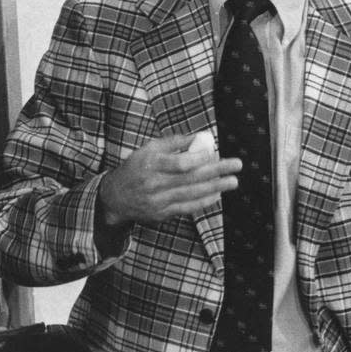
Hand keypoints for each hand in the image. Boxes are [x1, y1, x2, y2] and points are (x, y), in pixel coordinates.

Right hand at [98, 132, 240, 226]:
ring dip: (215, 188)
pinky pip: (187, 207)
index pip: (179, 163)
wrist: (115, 197)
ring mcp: (158, 201)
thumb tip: (201, 137)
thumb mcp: (149, 148)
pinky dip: (204, 201)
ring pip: (191, 194)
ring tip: (232, 181)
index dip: (199, 158)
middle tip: (236, 165)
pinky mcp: (162, 214)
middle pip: (190, 178)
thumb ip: (174, 142)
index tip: (215, 152)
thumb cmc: (136, 167)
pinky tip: (217, 194)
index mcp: (150, 163)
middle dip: (216, 171)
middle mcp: (154, 183)